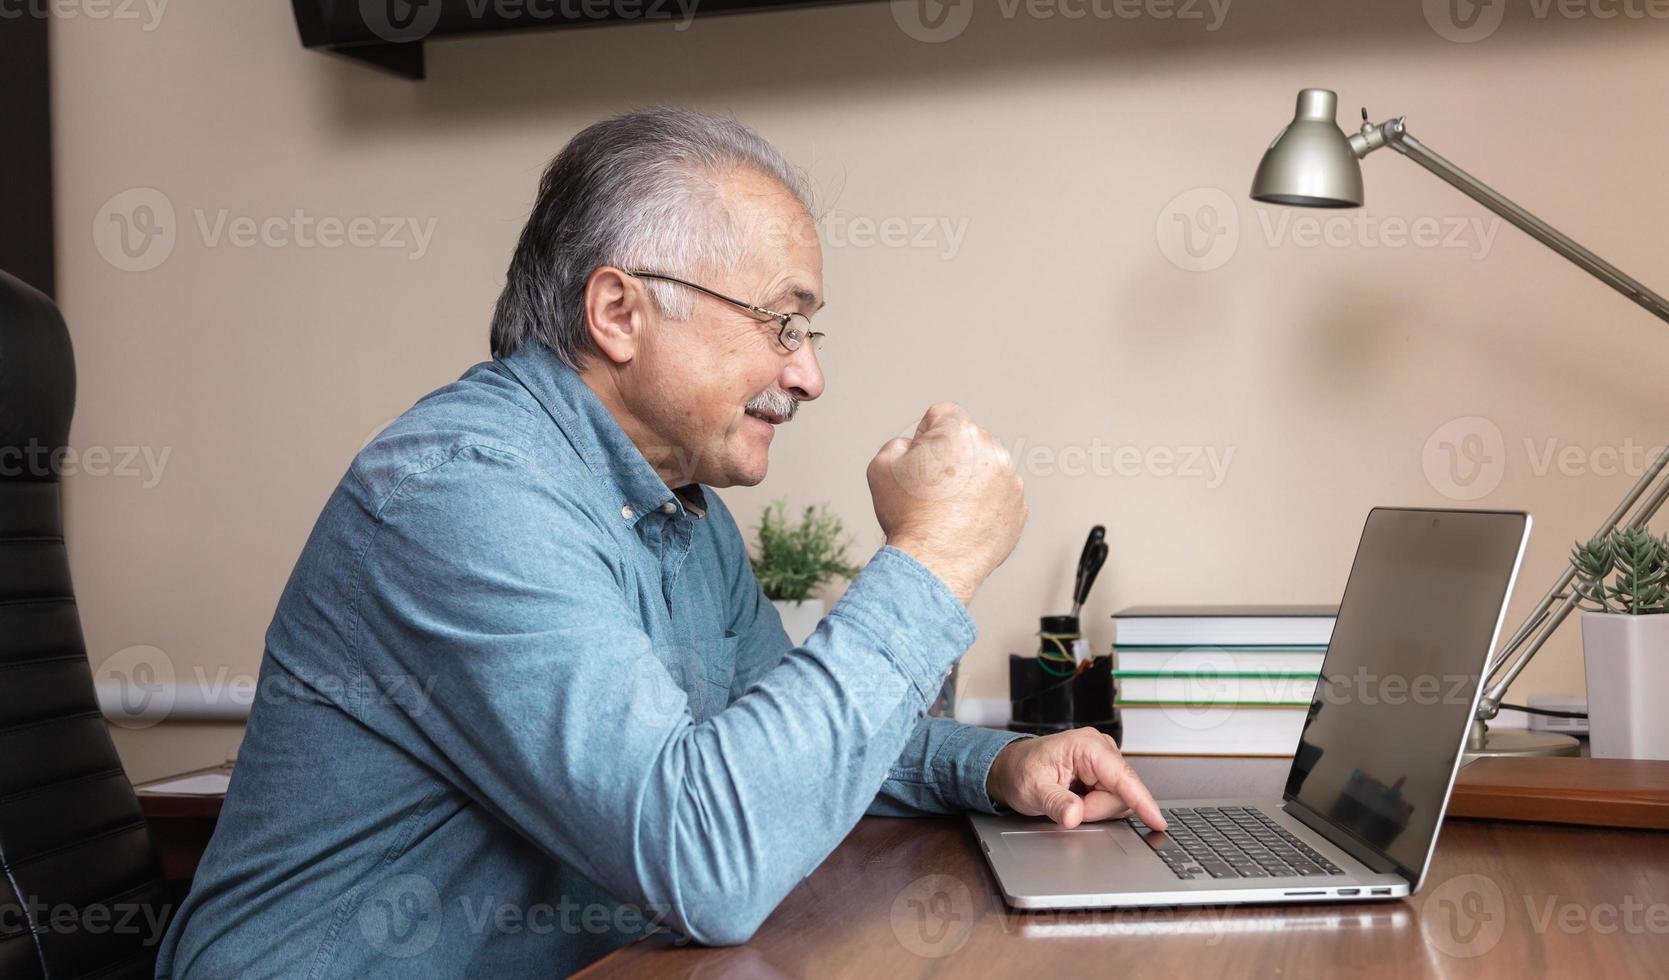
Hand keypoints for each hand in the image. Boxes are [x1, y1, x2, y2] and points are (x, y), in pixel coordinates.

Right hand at [866, 402, 1026, 604]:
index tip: (919, 461)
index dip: (924, 435)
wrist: (934, 563)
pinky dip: (984, 505)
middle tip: (930, 489)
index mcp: (959, 433)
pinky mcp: (1019, 509)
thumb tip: (915, 449)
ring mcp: (1010, 481)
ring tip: (947, 509)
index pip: (942, 415)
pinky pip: (999, 497)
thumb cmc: (908, 517)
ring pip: (986, 470)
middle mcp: (992, 451)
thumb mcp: (882, 466)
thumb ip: (899, 443)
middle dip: (951, 458)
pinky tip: (963, 522)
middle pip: (968, 441)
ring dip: (970, 481)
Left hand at [986, 728, 1166, 830]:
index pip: (1123, 778)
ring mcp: (1106, 763)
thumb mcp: (1031, 789)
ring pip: (1119, 800)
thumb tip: (1074, 814)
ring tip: (1069, 799)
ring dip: (1095, 808)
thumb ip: (1054, 802)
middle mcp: (1102, 750)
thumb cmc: (1021, 771)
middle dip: (1096, 809)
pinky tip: (1078, 798)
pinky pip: (1113, 800)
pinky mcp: (1106, 775)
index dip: (1142, 802)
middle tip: (1067, 805)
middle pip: (1122, 795)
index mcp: (1087, 746)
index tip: (1157, 821)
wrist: (1012, 768)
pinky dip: (1095, 806)